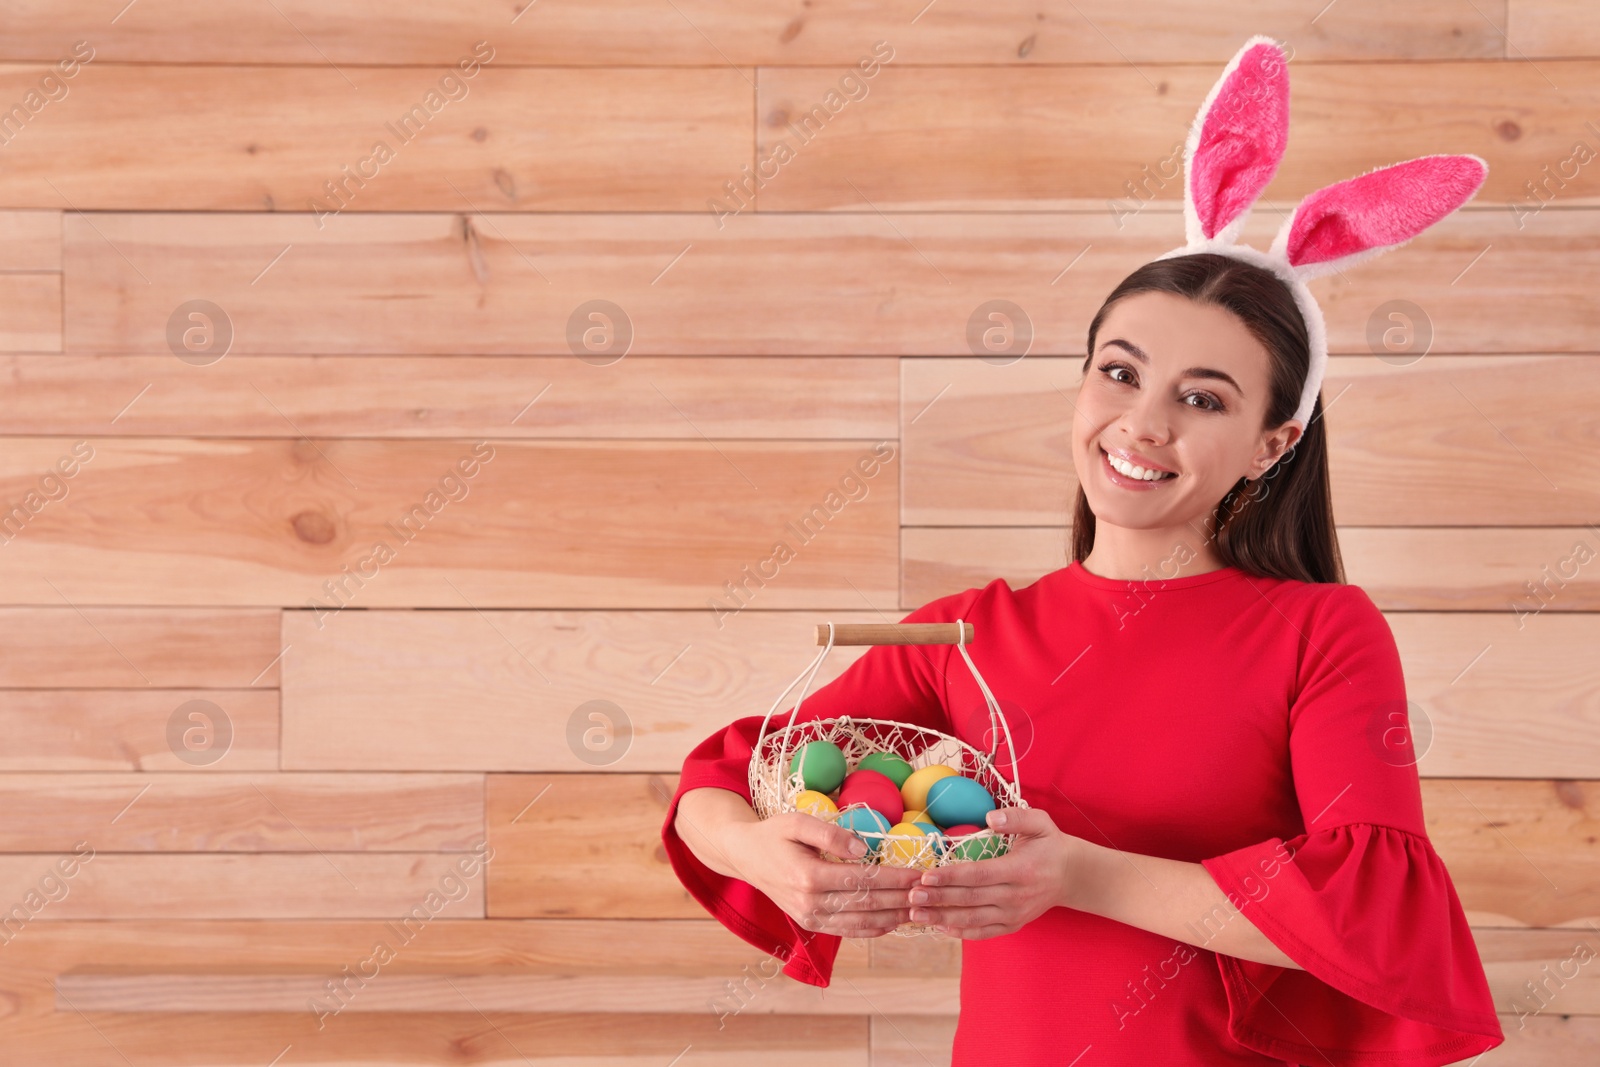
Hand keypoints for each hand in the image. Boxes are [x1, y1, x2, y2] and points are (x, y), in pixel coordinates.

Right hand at [725, 812, 925, 937]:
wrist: (745, 857)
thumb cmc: (773, 834)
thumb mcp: (796, 822)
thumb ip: (830, 833)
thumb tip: (863, 848)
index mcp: (808, 876)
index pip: (863, 880)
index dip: (895, 878)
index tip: (920, 874)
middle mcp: (810, 903)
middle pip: (867, 904)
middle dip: (902, 899)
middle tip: (931, 892)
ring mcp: (810, 918)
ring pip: (862, 923)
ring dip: (894, 918)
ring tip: (921, 908)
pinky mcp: (811, 924)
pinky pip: (849, 931)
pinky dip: (875, 929)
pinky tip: (895, 921)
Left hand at [908, 807, 1084, 939]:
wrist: (1072, 876)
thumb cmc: (1050, 845)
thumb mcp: (1041, 823)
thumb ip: (1016, 818)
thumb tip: (990, 817)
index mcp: (1019, 870)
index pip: (979, 875)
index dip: (951, 876)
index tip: (926, 875)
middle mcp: (1015, 896)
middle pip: (970, 899)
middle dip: (938, 898)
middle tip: (911, 895)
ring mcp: (1014, 915)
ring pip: (973, 919)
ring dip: (942, 917)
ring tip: (915, 913)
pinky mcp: (1012, 925)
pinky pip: (983, 933)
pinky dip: (960, 932)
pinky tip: (938, 926)